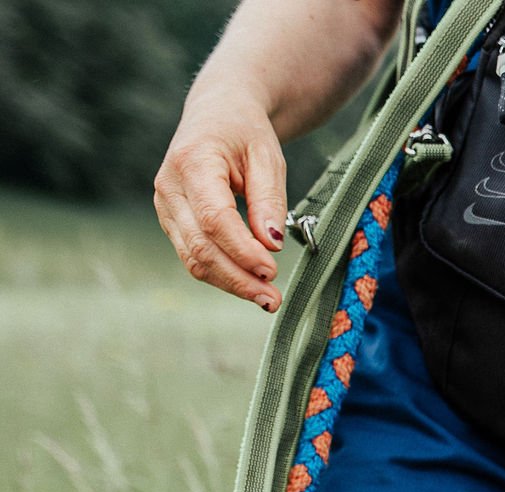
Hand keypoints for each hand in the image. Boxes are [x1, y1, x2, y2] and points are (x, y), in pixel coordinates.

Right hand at [154, 87, 288, 310]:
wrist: (217, 115)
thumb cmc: (245, 133)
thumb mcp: (267, 157)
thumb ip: (269, 199)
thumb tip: (272, 244)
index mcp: (192, 163)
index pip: (214, 218)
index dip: (242, 250)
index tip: (272, 270)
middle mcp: (169, 187)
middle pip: (200, 245)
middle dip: (238, 277)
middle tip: (274, 299)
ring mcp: (165, 206)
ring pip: (193, 257)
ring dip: (230, 283)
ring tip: (267, 299)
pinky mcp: (171, 220)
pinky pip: (192, 255)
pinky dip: (221, 274)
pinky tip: (250, 285)